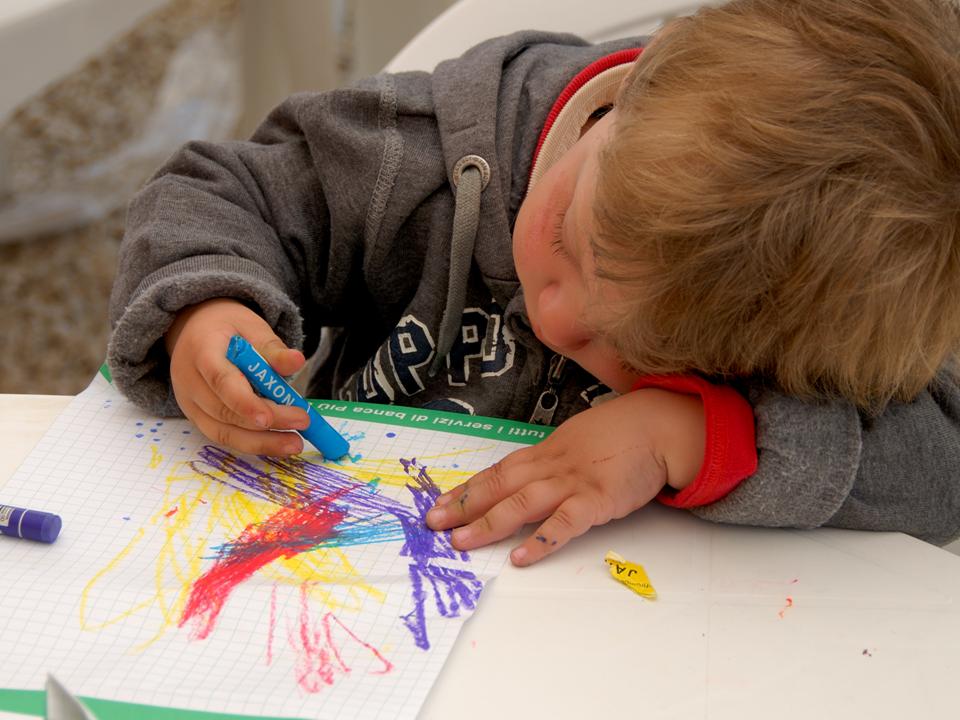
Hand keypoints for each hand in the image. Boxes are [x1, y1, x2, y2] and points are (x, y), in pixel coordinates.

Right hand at [165, 298, 310, 455]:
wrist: (196, 331)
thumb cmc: (228, 329)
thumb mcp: (252, 327)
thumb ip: (272, 348)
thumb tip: (297, 361)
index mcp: (202, 351)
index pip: (221, 381)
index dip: (244, 403)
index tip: (269, 418)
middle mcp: (190, 381)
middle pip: (225, 411)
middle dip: (266, 423)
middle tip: (302, 423)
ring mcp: (190, 403)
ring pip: (223, 431)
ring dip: (260, 442)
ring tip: (294, 444)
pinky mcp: (197, 418)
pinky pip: (223, 436)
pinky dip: (251, 443)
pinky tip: (276, 445)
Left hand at [425, 389, 704, 565]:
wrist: (658, 426)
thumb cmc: (619, 434)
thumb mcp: (575, 441)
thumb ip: (551, 460)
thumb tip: (526, 479)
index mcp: (544, 452)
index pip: (497, 471)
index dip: (467, 489)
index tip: (440, 503)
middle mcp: (550, 465)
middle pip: (500, 486)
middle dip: (464, 506)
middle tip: (433, 524)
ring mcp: (572, 482)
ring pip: (522, 503)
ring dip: (489, 523)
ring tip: (462, 542)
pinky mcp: (597, 500)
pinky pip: (564, 524)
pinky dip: (540, 540)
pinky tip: (519, 558)